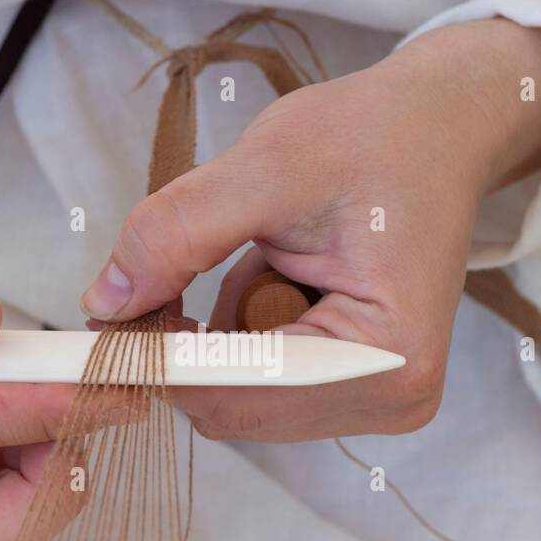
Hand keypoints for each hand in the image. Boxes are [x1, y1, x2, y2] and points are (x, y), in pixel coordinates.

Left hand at [81, 18, 540, 440]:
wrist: (437, 130)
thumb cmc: (374, 137)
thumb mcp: (266, 168)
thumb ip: (179, 234)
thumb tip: (104, 303)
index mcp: (387, 356)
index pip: (240, 393)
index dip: (163, 356)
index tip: (111, 308)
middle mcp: (392, 398)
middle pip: (234, 409)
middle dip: (194, 342)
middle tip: (199, 254)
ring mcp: (378, 400)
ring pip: (238, 400)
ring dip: (222, 334)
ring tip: (271, 257)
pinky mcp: (357, 389)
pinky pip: (258, 384)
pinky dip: (243, 334)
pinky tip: (281, 279)